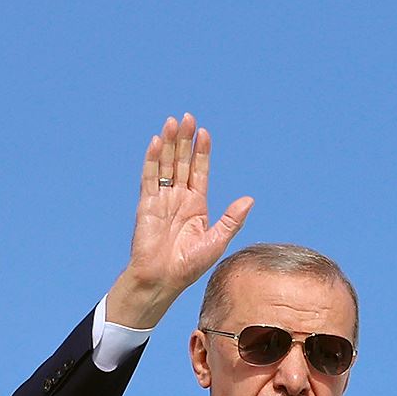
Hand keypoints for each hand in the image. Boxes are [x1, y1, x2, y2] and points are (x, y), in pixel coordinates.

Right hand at [108, 116, 253, 328]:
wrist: (164, 278)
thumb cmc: (190, 264)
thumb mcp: (218, 240)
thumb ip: (231, 219)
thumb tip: (249, 199)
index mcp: (197, 205)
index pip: (200, 171)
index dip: (202, 152)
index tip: (205, 133)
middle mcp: (179, 198)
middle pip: (182, 162)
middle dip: (185, 140)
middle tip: (187, 117)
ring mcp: (162, 199)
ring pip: (166, 165)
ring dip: (169, 143)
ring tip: (173, 122)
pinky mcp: (147, 204)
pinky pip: (149, 177)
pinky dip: (153, 159)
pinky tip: (157, 142)